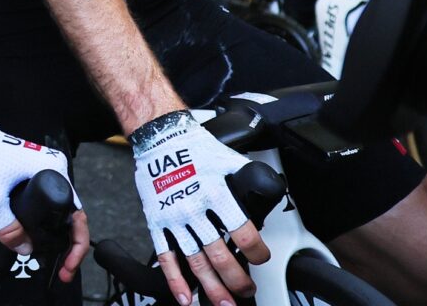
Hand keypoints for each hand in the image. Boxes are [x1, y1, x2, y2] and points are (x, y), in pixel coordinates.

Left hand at [0, 113, 89, 280]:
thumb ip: (8, 229)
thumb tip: (26, 249)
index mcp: (52, 169)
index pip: (76, 214)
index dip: (76, 245)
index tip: (68, 265)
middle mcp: (53, 166)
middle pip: (70, 213)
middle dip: (68, 244)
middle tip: (62, 267)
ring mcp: (43, 167)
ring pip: (57, 207)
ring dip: (57, 232)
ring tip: (54, 257)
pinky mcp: (30, 169)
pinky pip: (46, 199)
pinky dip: (46, 219)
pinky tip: (40, 236)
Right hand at [130, 110, 266, 305]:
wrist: (158, 138)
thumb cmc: (193, 147)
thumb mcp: (228, 158)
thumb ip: (247, 178)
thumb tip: (270, 189)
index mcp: (216, 193)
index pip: (242, 232)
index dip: (256, 251)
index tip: (261, 259)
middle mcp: (194, 209)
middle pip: (219, 255)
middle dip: (236, 280)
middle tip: (246, 291)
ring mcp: (174, 218)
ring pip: (195, 262)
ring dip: (211, 287)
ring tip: (224, 303)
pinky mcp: (156, 222)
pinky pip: (166, 256)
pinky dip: (175, 280)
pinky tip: (185, 297)